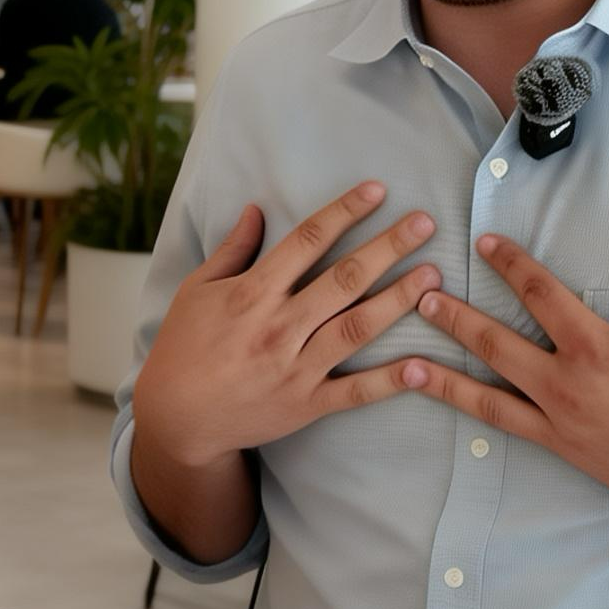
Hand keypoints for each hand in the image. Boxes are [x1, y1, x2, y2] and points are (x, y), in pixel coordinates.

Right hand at [131, 184, 441, 467]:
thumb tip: (255, 208)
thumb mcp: (197, 290)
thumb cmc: (183, 347)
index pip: (306, 241)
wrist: (175, 418)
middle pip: (343, 279)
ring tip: (433, 276)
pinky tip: (422, 365)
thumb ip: (232, 249)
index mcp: (252, 292)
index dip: (344, 211)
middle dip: (387, 247)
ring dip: (398, 300)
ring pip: (356, 328)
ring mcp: (295, 367)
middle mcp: (278, 326)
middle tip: (424, 223)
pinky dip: (389, 381)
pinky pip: (354, 392)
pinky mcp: (306, 404)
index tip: (376, 190)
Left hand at [400, 211, 608, 526]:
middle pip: (497, 342)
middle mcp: (570, 384)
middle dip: (456, 316)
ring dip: (446, 373)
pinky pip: (508, 427)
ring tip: (406, 359)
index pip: (542, 296)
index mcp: (600, 347)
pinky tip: (447, 403)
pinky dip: (472, 412)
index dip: (511, 265)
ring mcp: (562, 421)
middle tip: (419, 292)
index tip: (483, 243)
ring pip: (489, 393)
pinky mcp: (565, 450)